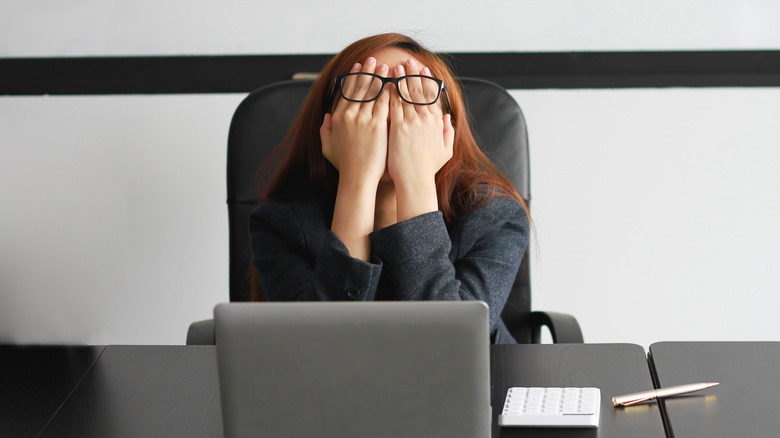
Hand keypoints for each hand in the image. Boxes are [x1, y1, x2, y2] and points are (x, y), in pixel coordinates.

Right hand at [320, 58, 389, 185]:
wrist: (357, 178)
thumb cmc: (345, 166)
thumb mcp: (327, 147)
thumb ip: (325, 130)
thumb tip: (327, 117)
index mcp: (338, 118)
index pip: (347, 91)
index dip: (353, 77)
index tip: (359, 67)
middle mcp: (349, 115)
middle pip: (359, 87)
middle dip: (367, 71)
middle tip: (372, 59)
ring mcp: (363, 119)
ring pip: (372, 91)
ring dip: (378, 76)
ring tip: (384, 65)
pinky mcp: (377, 125)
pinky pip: (384, 103)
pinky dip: (389, 91)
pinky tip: (394, 82)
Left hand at [387, 60, 454, 189]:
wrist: (414, 181)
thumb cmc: (427, 169)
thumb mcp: (445, 151)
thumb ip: (448, 132)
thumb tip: (447, 117)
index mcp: (436, 123)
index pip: (432, 96)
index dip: (427, 81)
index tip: (423, 69)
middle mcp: (425, 120)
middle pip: (419, 90)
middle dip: (413, 73)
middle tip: (409, 60)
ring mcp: (411, 123)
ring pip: (406, 95)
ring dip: (401, 78)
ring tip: (397, 66)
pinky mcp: (397, 128)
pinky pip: (393, 105)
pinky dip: (390, 93)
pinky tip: (386, 83)